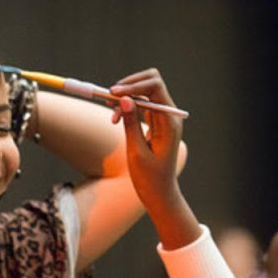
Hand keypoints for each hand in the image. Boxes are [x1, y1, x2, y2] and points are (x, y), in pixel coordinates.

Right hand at [110, 68, 184, 211]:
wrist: (159, 194)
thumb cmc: (149, 178)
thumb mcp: (136, 151)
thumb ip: (131, 123)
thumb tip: (123, 99)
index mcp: (169, 122)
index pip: (155, 88)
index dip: (133, 85)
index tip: (113, 93)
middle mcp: (169, 116)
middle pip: (151, 84)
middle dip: (129, 86)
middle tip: (108, 97)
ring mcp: (162, 119)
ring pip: (143, 94)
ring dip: (124, 99)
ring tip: (110, 116)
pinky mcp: (155, 123)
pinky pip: (140, 106)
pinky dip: (126, 109)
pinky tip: (114, 119)